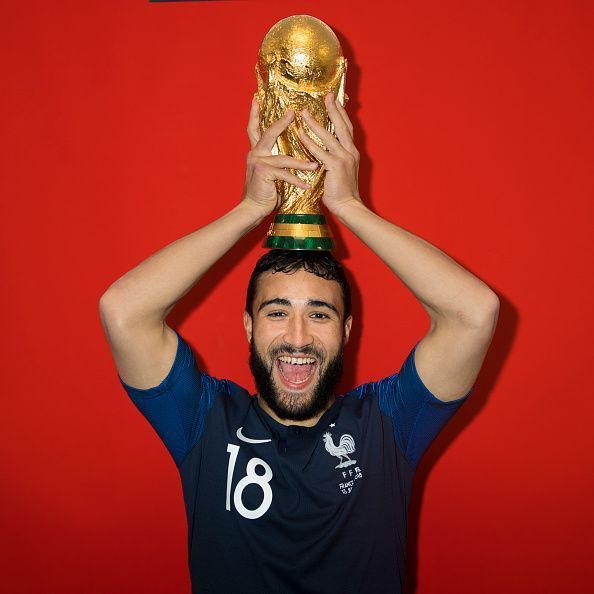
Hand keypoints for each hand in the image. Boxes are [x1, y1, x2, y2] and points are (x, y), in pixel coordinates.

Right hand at [241, 99, 318, 217]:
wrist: (253, 208)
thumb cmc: (264, 191)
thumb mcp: (269, 171)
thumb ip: (276, 160)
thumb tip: (289, 152)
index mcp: (256, 151)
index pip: (254, 129)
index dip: (255, 114)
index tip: (256, 99)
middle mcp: (255, 153)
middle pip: (268, 134)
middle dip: (281, 123)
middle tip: (293, 112)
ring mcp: (258, 163)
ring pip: (283, 158)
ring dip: (301, 163)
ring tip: (315, 166)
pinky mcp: (263, 174)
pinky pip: (284, 175)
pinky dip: (297, 180)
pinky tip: (307, 185)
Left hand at [297, 93, 362, 217]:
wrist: (348, 207)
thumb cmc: (342, 192)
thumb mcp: (341, 171)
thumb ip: (335, 159)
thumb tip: (324, 152)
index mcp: (352, 152)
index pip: (347, 128)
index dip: (341, 113)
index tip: (334, 100)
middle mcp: (350, 152)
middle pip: (342, 125)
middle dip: (333, 109)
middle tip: (325, 96)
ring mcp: (343, 158)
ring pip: (329, 135)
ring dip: (315, 122)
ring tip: (304, 112)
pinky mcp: (335, 166)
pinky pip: (319, 151)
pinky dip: (309, 141)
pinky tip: (299, 134)